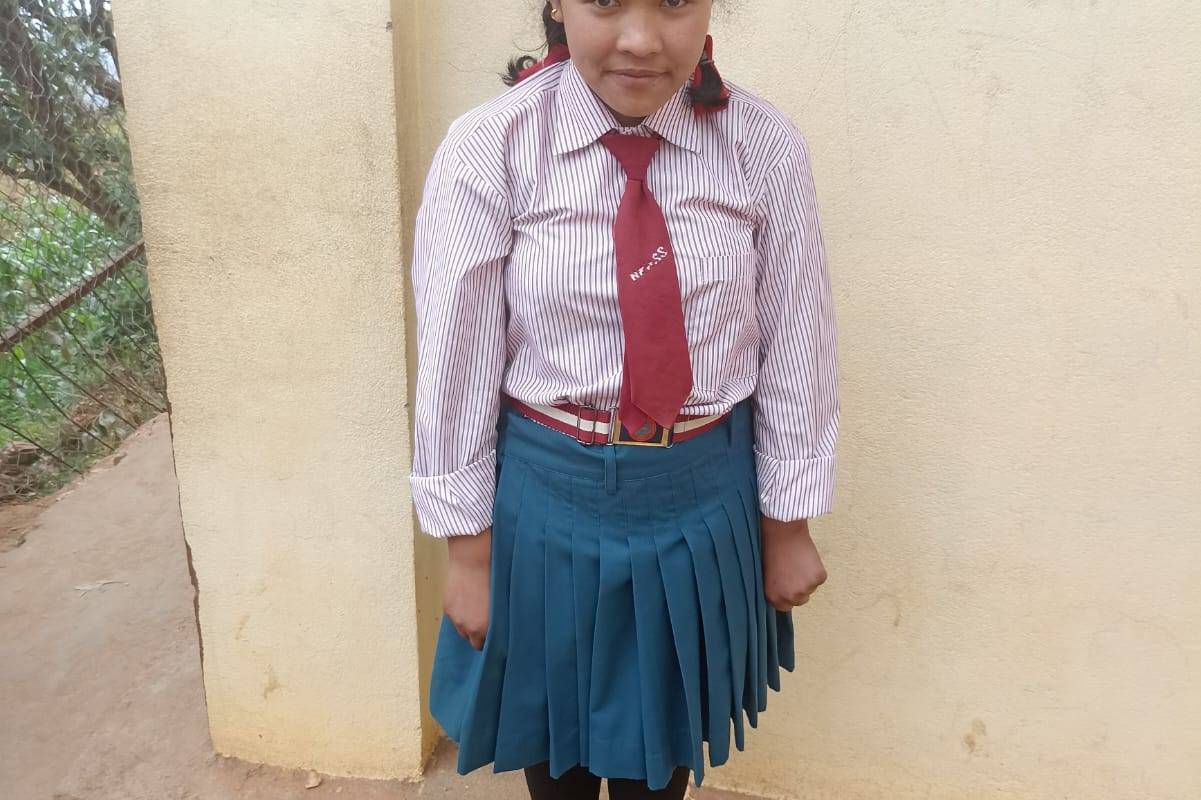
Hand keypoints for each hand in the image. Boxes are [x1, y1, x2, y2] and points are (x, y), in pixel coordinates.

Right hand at [444, 526, 491, 649]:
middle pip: (472, 641)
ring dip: (468, 623)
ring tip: (476, 608)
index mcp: (485, 628)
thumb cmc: (494, 575)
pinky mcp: (447, 607)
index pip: (485, 646)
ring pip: (461, 629)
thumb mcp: (502, 601)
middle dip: (478, 633)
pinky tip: (467, 600)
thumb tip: (502, 625)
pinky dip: (459, 612)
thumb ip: (499, 618)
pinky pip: (454, 617)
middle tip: (485, 620)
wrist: (472, 558)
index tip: (495, 631)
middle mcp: (468, 627)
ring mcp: (456, 617)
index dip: (490, 638)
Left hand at [759, 515, 826, 611]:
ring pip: (811, 588)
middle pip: (800, 599)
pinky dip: (816, 570)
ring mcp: (807, 588)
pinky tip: (806, 558)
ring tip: (798, 561)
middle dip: (799, 588)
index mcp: (775, 597)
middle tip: (793, 570)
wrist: (782, 532)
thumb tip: (784, 594)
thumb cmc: (770, 549)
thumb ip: (775, 589)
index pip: (786, 606)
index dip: (787, 594)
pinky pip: (819, 578)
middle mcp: (791, 597)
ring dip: (807, 578)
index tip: (787, 584)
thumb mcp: (766, 575)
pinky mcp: (819, 578)